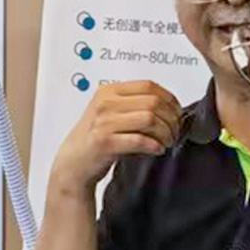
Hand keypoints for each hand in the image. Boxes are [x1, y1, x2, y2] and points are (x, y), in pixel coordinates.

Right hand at [50, 80, 181, 193]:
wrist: (73, 163)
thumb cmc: (96, 138)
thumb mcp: (111, 112)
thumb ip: (133, 104)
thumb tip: (170, 105)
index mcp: (108, 91)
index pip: (149, 86)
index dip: (169, 99)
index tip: (176, 114)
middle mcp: (105, 103)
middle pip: (153, 102)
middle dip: (171, 119)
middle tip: (174, 132)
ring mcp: (103, 122)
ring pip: (149, 119)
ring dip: (165, 133)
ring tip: (166, 142)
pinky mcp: (104, 142)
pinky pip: (139, 140)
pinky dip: (154, 145)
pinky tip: (156, 150)